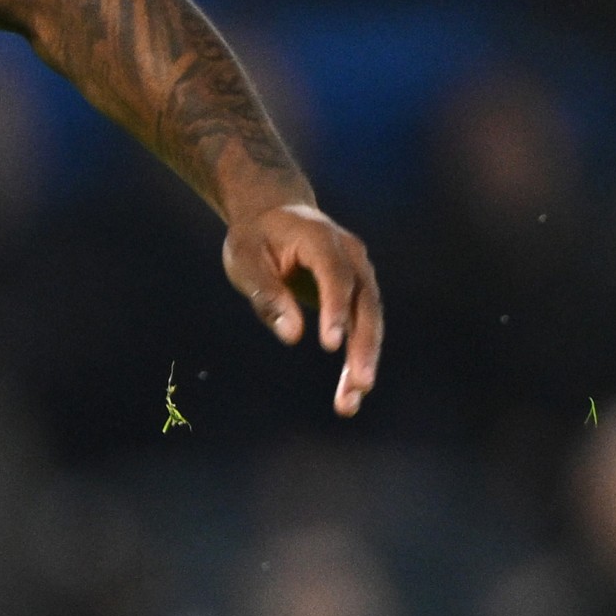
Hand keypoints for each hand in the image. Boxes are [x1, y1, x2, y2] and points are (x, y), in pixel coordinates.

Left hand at [221, 199, 383, 415]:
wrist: (274, 214)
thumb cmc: (255, 237)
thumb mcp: (245, 259)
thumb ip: (267, 294)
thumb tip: (292, 335)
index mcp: (321, 238)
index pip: (335, 275)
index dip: (336, 308)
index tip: (330, 345)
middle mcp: (351, 255)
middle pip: (366, 303)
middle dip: (364, 345)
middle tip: (359, 384)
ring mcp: (359, 274)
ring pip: (370, 320)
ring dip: (364, 360)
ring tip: (351, 401)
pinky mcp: (356, 294)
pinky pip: (361, 328)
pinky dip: (356, 359)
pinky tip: (348, 394)